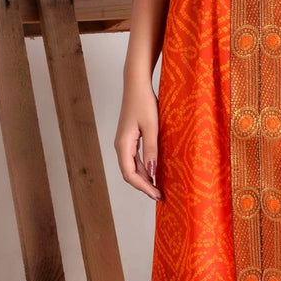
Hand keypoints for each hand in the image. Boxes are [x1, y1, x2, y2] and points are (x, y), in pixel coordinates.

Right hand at [114, 80, 162, 200]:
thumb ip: (152, 151)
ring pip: (131, 167)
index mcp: (123, 145)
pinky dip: (143, 168)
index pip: (129, 174)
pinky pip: (134, 158)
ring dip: (143, 178)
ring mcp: (124, 142)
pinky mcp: (129, 138)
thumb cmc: (144, 103)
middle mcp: (120, 146)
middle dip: (144, 186)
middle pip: (129, 173)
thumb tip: (152, 173)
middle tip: (160, 195)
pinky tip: (154, 171)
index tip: (157, 194)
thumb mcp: (152, 127)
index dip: (143, 187)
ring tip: (158, 186)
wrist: (137, 85)